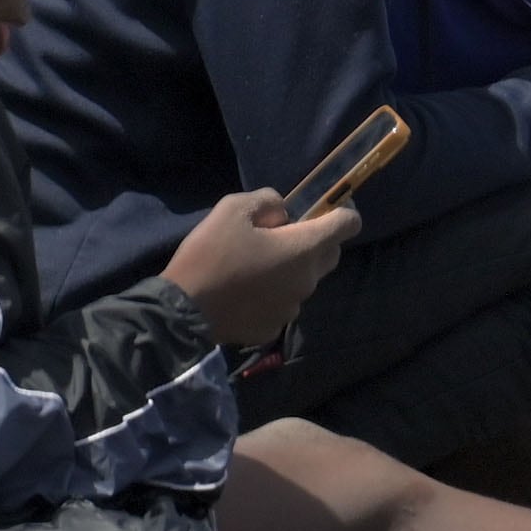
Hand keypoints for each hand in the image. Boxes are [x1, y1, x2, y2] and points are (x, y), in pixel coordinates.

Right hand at [163, 190, 361, 348]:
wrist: (182, 311)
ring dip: (291, 270)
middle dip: (315, 241)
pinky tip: (244, 292)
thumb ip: (267, 200)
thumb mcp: (233, 208)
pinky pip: (282, 304)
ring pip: (304, 282)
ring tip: (255, 266)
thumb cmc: (210, 254)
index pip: (348, 225)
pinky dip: (272, 295)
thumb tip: (283, 211)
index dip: (342, 213)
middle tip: (281, 235)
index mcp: (303, 249)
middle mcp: (307, 282)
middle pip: (329, 255)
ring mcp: (291, 309)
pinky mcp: (273, 329)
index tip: (324, 209)